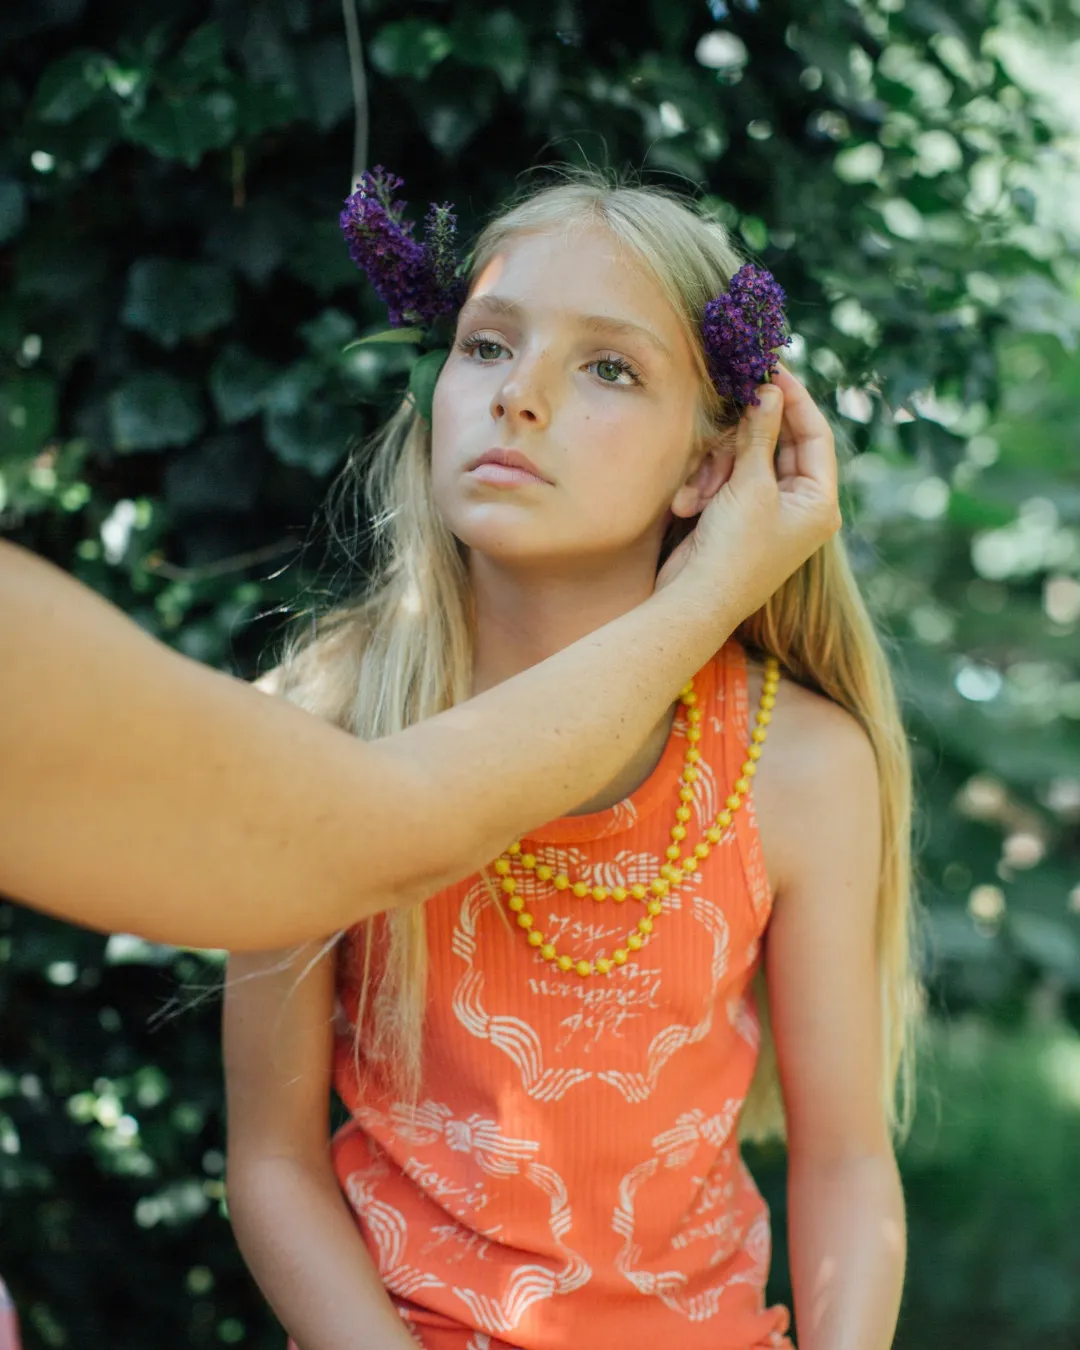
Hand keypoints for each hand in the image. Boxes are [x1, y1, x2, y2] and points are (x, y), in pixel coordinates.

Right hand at [655, 363, 840, 621]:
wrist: (694, 602)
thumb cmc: (733, 551)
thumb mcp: (750, 487)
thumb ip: (760, 435)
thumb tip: (769, 391)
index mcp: (819, 501)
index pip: (816, 434)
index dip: (795, 398)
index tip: (772, 368)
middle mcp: (800, 505)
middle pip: (778, 444)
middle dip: (744, 437)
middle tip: (729, 406)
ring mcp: (768, 511)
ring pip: (745, 459)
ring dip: (718, 467)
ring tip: (701, 491)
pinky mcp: (737, 516)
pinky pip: (725, 480)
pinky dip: (706, 485)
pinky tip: (689, 504)